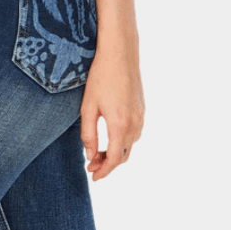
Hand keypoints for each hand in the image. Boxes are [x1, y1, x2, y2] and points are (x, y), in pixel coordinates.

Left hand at [79, 36, 144, 180]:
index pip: (114, 159)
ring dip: (116, 154)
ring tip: (98, 154)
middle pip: (124, 156)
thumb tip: (91, 156)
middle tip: (91, 166)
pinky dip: (124, 142)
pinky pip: (135, 134)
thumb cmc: (101, 77)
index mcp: (119, 124)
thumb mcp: (88, 108)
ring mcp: (141, 116)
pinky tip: (111, 139)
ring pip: (130, 145)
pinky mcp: (142, 109)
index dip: (104, 171)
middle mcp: (134, 123)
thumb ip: (88, 135)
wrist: (120, 52)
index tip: (93, 177)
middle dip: (108, 165)